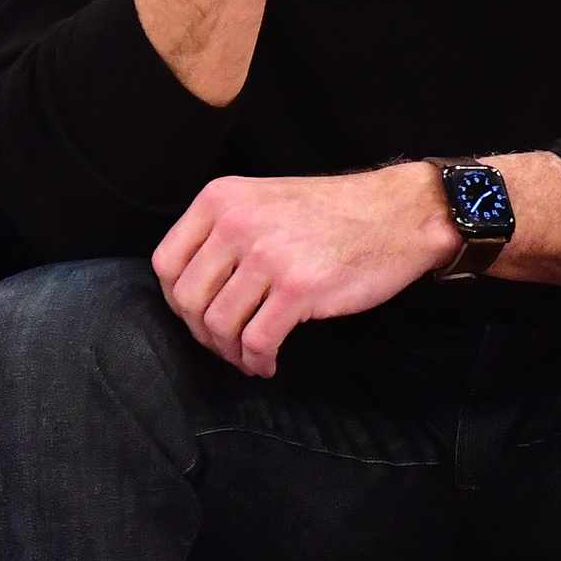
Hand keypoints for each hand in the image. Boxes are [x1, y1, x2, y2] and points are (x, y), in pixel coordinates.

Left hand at [151, 166, 457, 377]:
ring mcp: (266, 255)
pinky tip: (268, 361)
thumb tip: (190, 287)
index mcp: (220, 199)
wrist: (394, 214)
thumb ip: (221, 231)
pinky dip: (256, 361)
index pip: (166, 263)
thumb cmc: (330, 214)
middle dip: (202, 333)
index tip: (198, 316)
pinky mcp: (297, 287)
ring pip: (218, 325)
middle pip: (187, 299)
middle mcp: (236, 223)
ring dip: (230, 352)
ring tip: (249, 355)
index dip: (176, 300)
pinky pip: (256, 341)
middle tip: (225, 344)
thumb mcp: (260, 201)